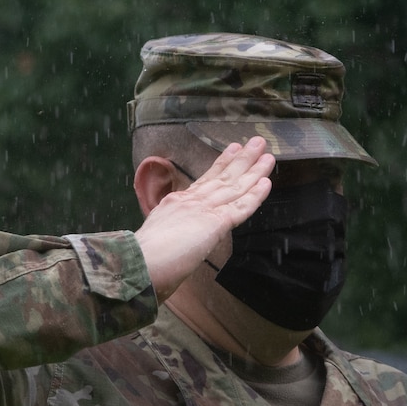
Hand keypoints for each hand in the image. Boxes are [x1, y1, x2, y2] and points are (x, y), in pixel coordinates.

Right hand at [136, 138, 274, 300]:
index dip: (221, 165)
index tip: (233, 150)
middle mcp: (191, 202)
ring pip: (234, 187)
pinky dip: (254, 195)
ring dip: (254, 171)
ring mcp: (203, 210)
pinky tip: (266, 183)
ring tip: (267, 155)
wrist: (138, 262)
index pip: (205, 181)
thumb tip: (175, 239)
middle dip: (242, 159)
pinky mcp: (214, 223)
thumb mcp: (156, 235)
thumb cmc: (143, 258)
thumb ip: (171, 232)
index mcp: (176, 203)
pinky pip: (240, 207)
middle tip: (257, 143)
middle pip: (222, 177)